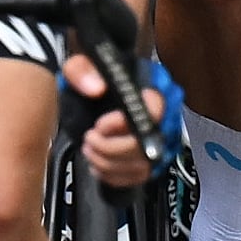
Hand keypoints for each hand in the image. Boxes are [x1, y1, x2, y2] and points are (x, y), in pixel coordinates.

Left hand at [62, 52, 181, 192]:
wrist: (94, 90)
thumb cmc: (92, 75)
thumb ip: (82, 70)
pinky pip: (139, 177)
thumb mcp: (78, 64)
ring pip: (143, 164)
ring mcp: (159, 138)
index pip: (154, 108)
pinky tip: (98, 165)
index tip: (99, 124)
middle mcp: (162, 112)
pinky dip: (114, 176)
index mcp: (151, 84)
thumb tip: (96, 88)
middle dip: (112, 148)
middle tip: (89, 139)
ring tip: (89, 150)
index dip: (123, 123)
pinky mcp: (150, 158)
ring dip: (109, 163)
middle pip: (148, 143)